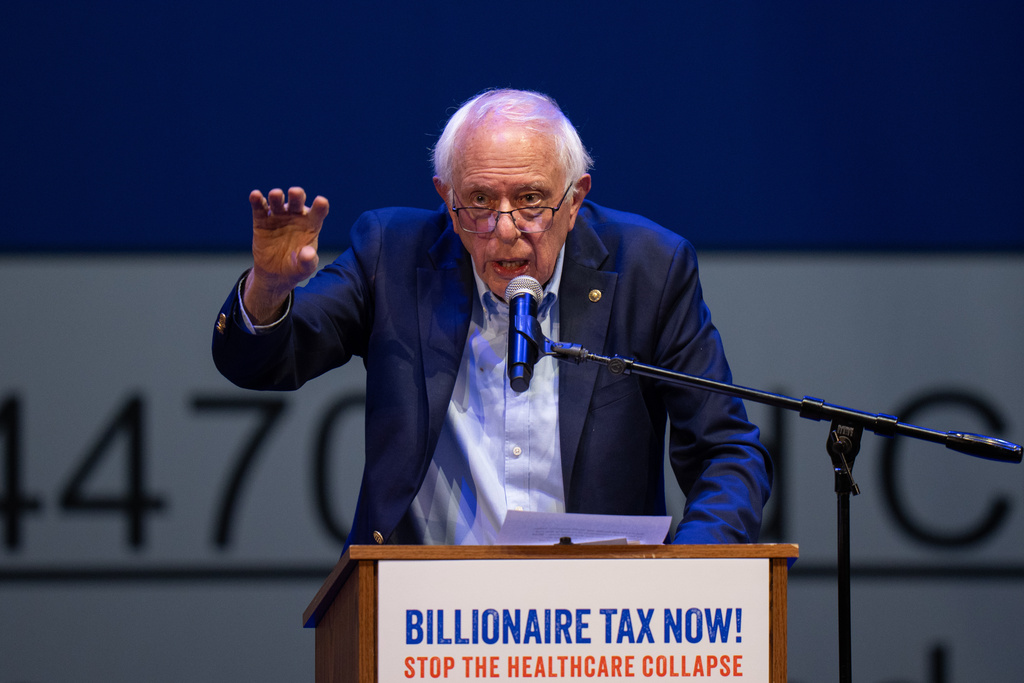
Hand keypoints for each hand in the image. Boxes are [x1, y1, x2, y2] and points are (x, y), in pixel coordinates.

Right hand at [244, 187, 328, 322]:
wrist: (275, 274)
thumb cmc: (296, 267)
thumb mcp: (305, 268)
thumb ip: (308, 261)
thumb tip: (308, 253)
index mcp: (311, 224)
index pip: (318, 212)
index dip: (320, 206)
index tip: (321, 201)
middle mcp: (296, 216)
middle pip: (297, 202)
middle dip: (296, 196)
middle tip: (295, 192)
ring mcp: (278, 216)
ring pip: (278, 202)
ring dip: (277, 197)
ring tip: (275, 194)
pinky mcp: (262, 221)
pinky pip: (259, 208)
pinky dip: (257, 201)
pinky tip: (255, 195)